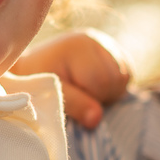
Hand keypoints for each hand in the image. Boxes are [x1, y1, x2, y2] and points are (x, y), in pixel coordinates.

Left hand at [12, 29, 131, 128]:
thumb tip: (96, 119)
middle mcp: (95, 40)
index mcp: (78, 46)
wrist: (33, 66)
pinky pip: (127, 73)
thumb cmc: (39, 79)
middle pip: (116, 79)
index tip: (74, 99)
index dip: (92, 99)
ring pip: (124, 78)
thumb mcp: (51, 92)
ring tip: (86, 91)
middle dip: (101, 95)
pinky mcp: (112, 50)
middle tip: (80, 97)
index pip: (102, 81)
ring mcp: (105, 43)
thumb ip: (74, 104)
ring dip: (109, 91)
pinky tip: (96, 85)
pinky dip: (114, 85)